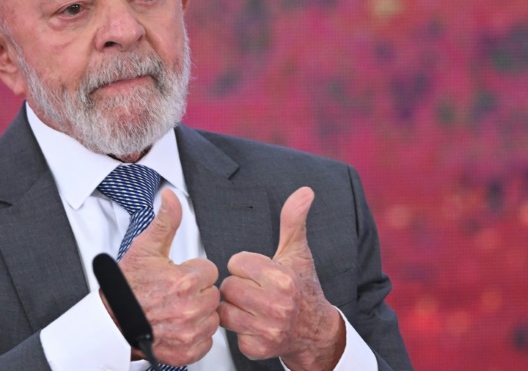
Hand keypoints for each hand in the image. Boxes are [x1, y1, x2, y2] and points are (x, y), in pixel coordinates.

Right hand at [110, 189, 219, 366]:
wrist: (112, 320)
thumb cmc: (127, 286)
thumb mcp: (146, 247)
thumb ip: (166, 220)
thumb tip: (171, 196)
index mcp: (184, 281)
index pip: (209, 271)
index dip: (193, 271)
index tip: (177, 275)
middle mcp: (189, 308)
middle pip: (212, 294)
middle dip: (197, 291)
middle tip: (174, 292)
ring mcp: (188, 332)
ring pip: (211, 317)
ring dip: (198, 313)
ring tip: (175, 308)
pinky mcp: (186, 351)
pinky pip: (206, 341)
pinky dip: (195, 335)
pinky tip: (178, 325)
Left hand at [218, 187, 344, 369]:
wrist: (315, 330)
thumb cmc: (302, 288)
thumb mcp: (297, 252)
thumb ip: (293, 220)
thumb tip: (304, 192)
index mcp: (281, 278)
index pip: (236, 263)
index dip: (244, 266)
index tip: (258, 272)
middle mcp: (276, 305)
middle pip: (229, 287)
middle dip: (238, 287)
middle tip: (255, 290)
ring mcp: (267, 329)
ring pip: (225, 310)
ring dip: (234, 308)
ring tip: (252, 305)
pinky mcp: (258, 348)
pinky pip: (230, 334)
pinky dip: (239, 329)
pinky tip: (253, 323)